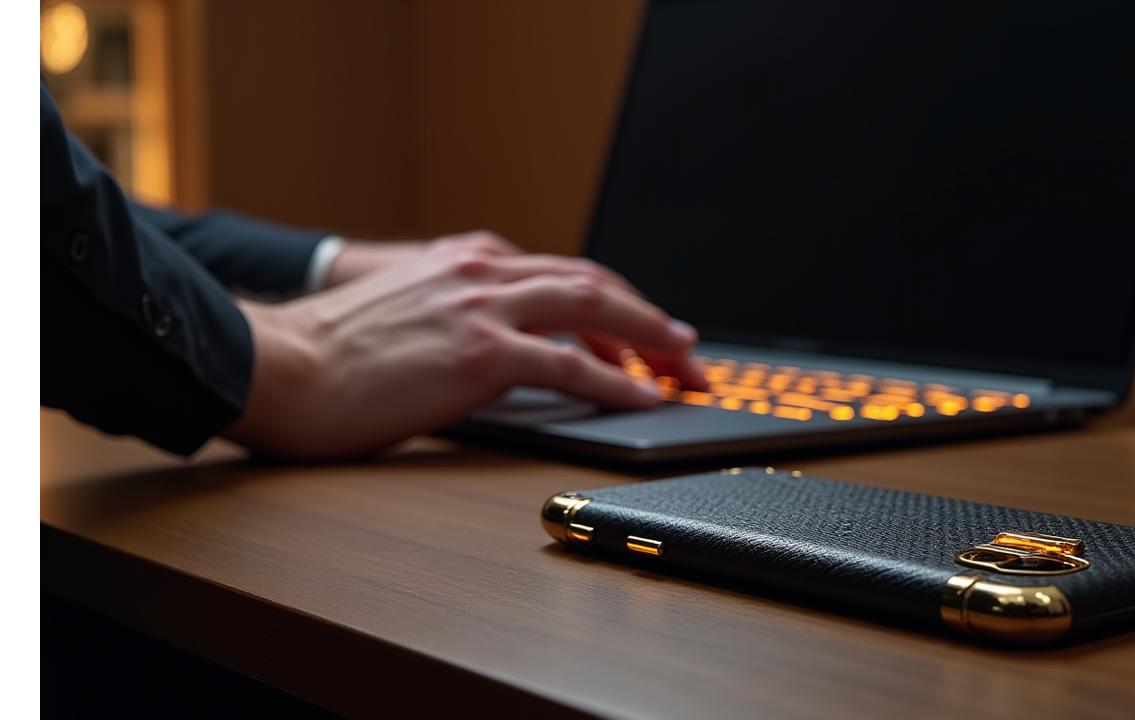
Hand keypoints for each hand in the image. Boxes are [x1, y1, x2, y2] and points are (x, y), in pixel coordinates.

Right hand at [224, 231, 706, 457]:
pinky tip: (643, 400)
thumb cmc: (327, 354)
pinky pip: (571, 366)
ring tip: (684, 371)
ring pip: (595, 311)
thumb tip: (504, 350)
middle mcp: (482, 271)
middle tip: (685, 352)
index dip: (615, 303)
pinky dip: (618, 383)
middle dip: (649, 319)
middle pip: (593, 284)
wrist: (278, 365)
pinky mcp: (480, 352)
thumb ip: (457, 314)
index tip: (645, 331)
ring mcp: (483, 307)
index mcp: (466, 261)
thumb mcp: (404, 312)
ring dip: (650, 343)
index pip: (564, 274)